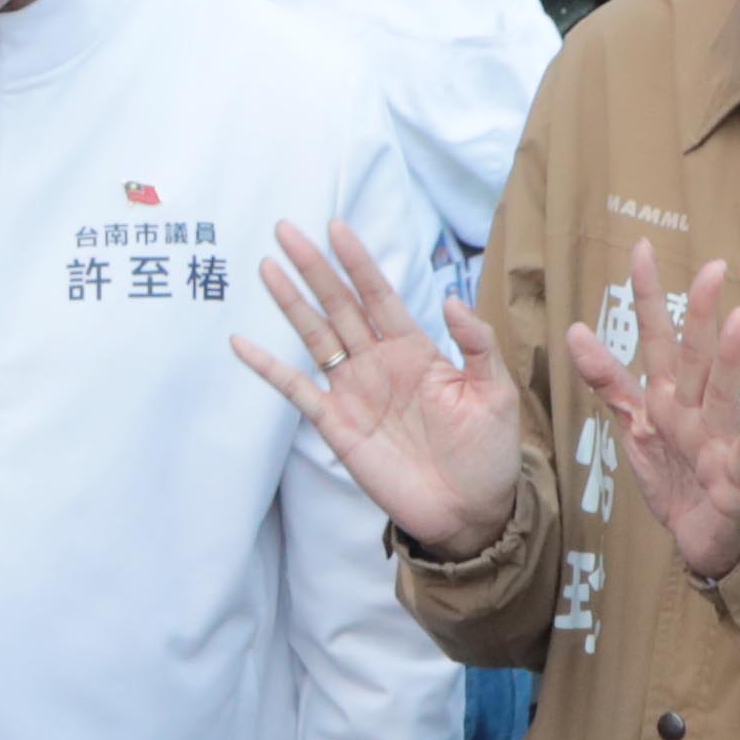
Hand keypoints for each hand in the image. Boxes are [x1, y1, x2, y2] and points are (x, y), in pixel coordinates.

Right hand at [238, 222, 523, 559]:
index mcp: (416, 349)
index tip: (337, 228)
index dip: (358, 262)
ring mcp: (355, 392)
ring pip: (315, 336)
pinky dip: (268, 368)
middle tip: (287, 229)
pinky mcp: (337, 424)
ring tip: (267, 267)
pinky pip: (296, 389)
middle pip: (339, 305)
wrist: (471, 511)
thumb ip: (476, 344)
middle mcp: (379, 363)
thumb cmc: (488, 452)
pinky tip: (243, 343)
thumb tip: (451, 299)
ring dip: (290, 302)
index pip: (380, 295)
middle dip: (314, 268)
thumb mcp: (495, 392)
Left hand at [577, 250, 739, 591]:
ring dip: (731, 358)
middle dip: (698, 315)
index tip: (643, 248)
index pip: (655, 337)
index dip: (647, 296)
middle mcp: (694, 410)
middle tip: (710, 268)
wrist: (705, 538)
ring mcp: (718, 440)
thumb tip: (575, 330)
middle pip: (693, 357)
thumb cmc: (675, 474)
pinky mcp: (736, 475)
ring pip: (722, 393)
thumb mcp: (635, 426)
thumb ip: (609, 381)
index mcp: (667, 396)